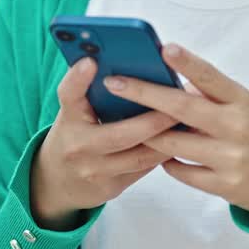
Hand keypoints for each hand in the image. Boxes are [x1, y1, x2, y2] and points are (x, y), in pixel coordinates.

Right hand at [31, 57, 178, 229]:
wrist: (58, 182)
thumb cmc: (74, 133)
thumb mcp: (75, 111)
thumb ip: (92, 90)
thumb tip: (125, 61)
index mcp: (67, 118)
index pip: (69, 95)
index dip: (78, 78)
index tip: (91, 61)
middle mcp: (78, 146)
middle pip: (120, 133)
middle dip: (154, 119)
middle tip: (180, 102)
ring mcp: (94, 171)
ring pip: (139, 156)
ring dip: (168, 138)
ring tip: (190, 122)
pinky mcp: (110, 187)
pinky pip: (143, 169)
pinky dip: (164, 153)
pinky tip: (182, 140)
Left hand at [103, 44, 248, 218]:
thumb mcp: (241, 105)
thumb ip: (208, 94)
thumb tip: (163, 78)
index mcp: (242, 100)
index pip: (211, 77)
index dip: (187, 62)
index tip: (163, 48)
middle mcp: (237, 127)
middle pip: (182, 108)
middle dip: (144, 94)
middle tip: (114, 82)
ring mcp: (230, 158)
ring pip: (173, 143)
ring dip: (149, 133)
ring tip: (133, 124)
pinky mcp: (224, 185)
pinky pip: (180, 171)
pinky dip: (166, 160)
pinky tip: (162, 153)